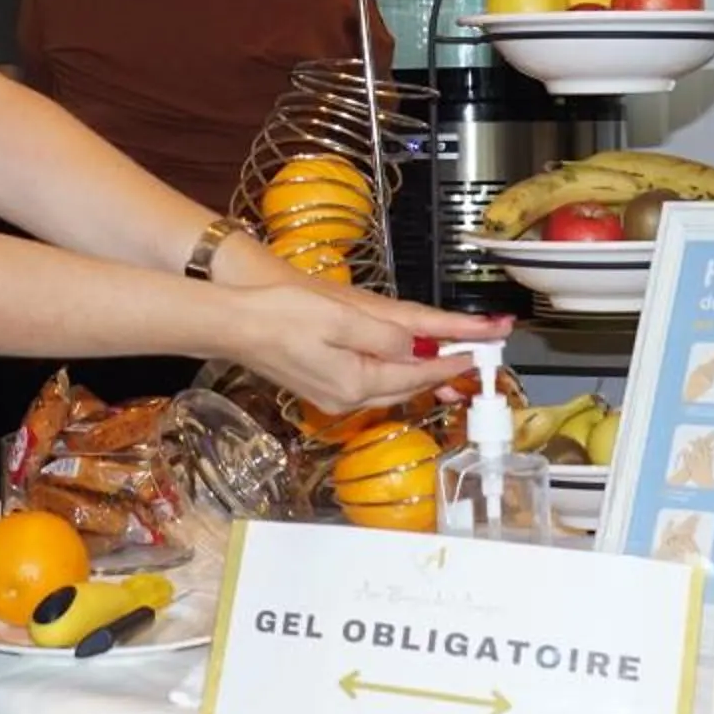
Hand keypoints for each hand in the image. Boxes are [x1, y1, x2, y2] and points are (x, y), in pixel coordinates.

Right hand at [216, 284, 504, 413]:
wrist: (233, 326)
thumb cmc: (280, 316)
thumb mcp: (340, 319)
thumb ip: (385, 336)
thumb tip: (418, 347)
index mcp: (356, 380)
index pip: (418, 371)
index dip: (452, 359)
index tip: (480, 350)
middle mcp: (348, 397)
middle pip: (409, 385)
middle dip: (443, 370)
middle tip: (475, 355)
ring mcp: (334, 397)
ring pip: (392, 387)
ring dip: (421, 374)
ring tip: (450, 362)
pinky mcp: (322, 389)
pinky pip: (372, 384)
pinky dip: (395, 374)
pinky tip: (402, 365)